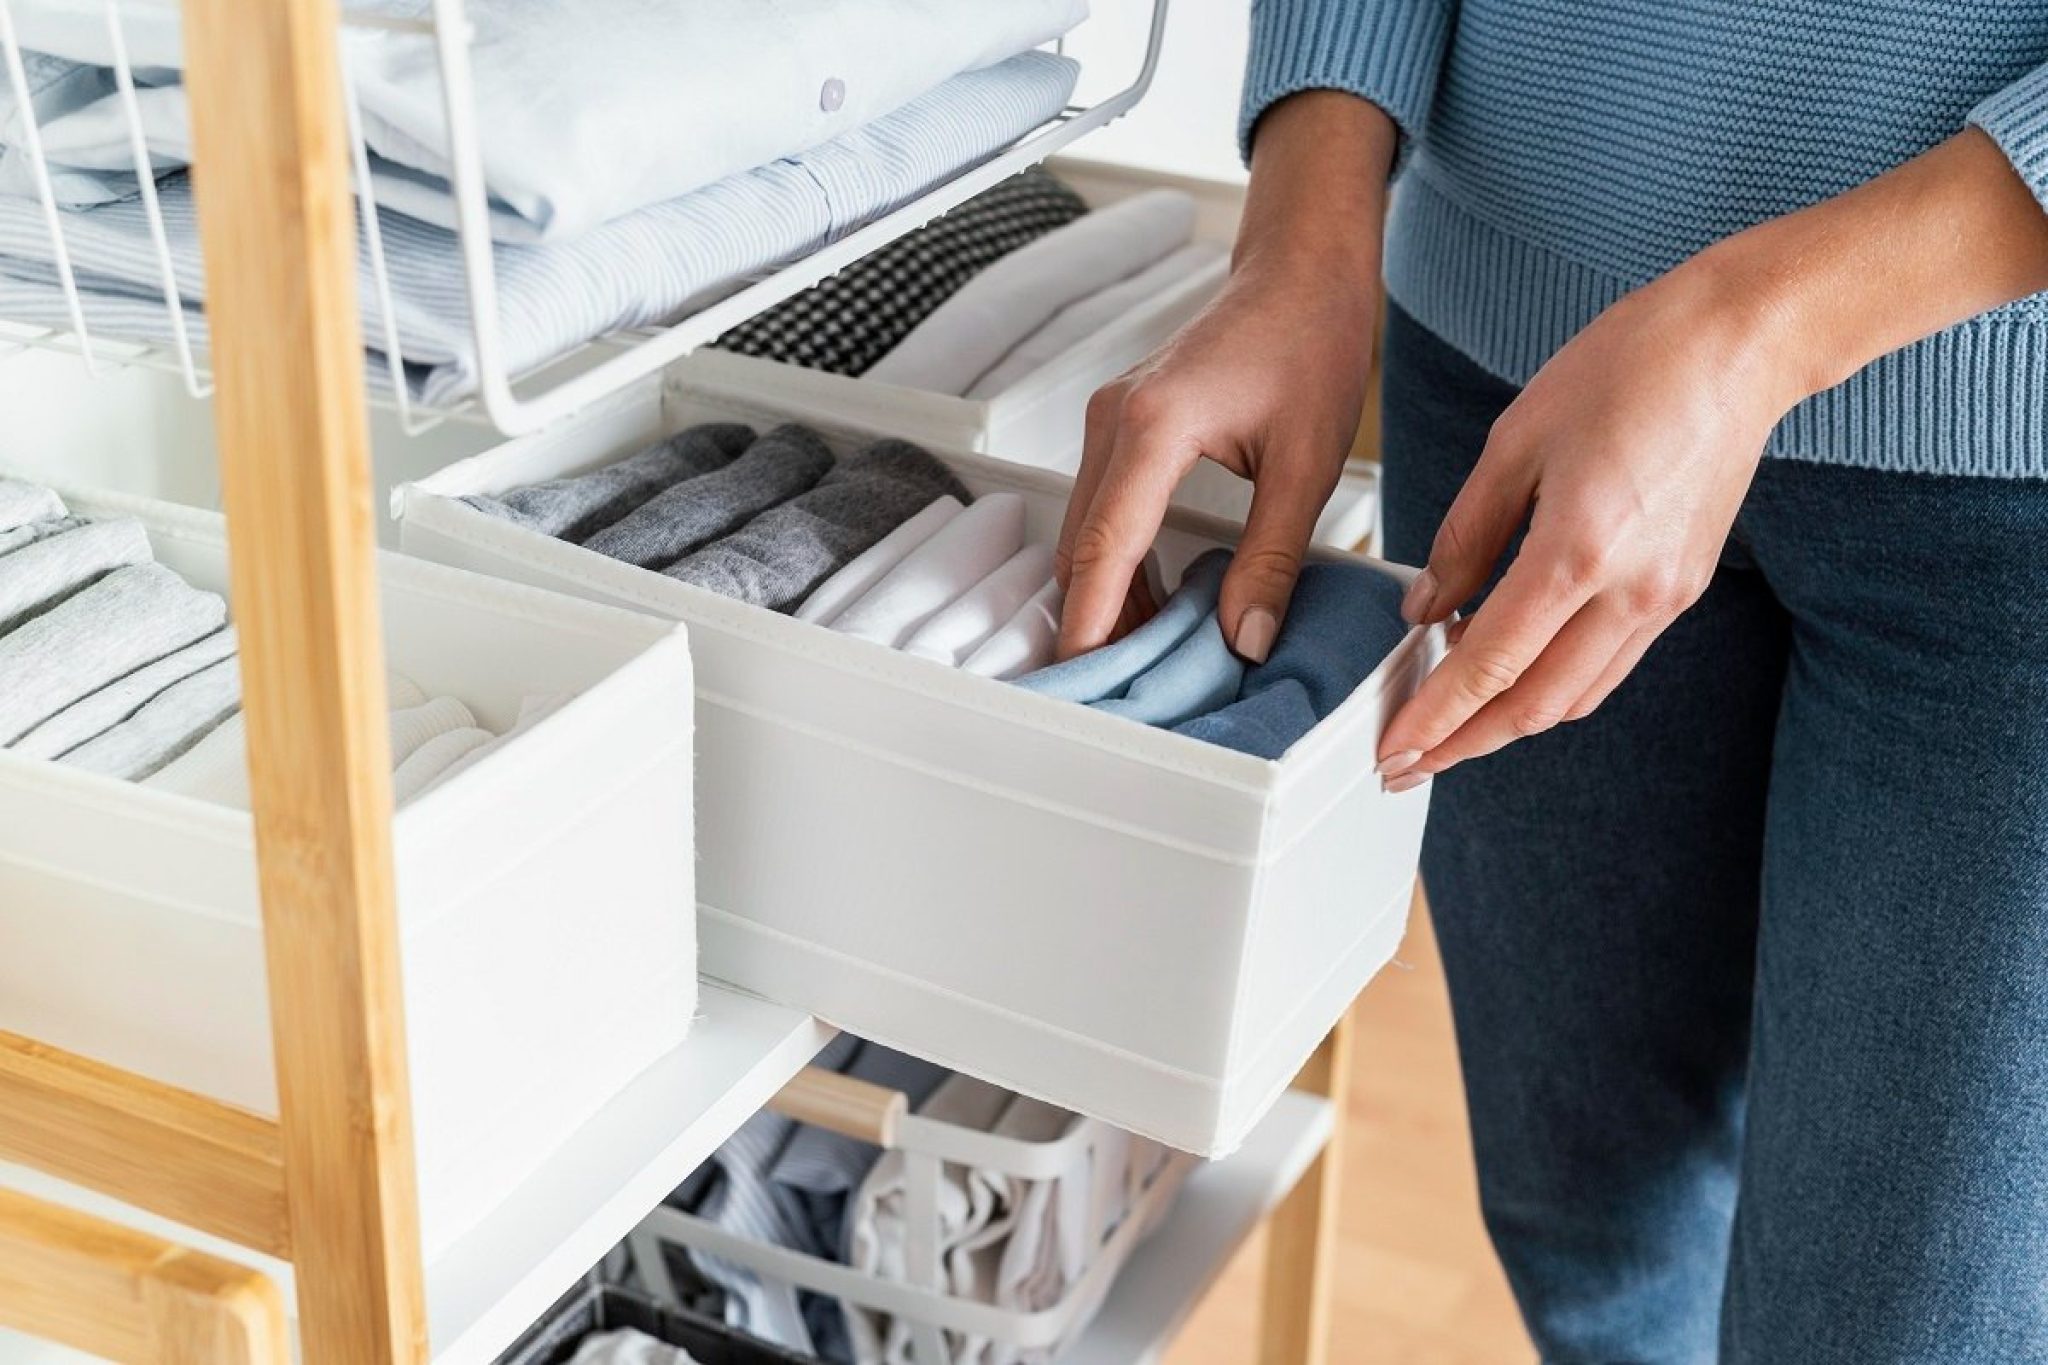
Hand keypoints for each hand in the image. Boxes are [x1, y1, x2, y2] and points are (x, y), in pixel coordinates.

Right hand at [1056, 258, 1377, 659]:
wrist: (1300, 276)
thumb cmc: (1309, 346)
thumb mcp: (1306, 465)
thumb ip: (1272, 558)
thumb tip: (1244, 638)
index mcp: (1153, 427)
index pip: (1104, 547)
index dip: (1091, 623)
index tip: (1088, 680)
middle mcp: (1113, 420)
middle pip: (1080, 548)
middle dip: (1094, 621)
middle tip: (1125, 688)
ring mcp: (1109, 420)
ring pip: (1085, 533)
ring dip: (1106, 594)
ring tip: (1145, 655)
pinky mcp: (1120, 425)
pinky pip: (1101, 509)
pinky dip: (1118, 561)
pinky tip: (1155, 600)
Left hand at [1376, 127, 2047, 789]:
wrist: (1740, 344)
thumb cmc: (1632, 367)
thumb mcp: (1514, 442)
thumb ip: (1464, 535)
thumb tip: (1427, 605)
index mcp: (1578, 551)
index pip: (1489, 666)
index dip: (1433, 719)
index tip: (1393, 752)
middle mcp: (1632, 592)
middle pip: (1534, 706)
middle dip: (1464, 744)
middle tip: (1407, 762)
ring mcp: (1666, 598)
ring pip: (1575, 697)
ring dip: (1509, 723)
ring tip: (1449, 728)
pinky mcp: (1682, 589)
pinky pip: (1607, 665)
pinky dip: (1552, 684)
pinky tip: (1510, 672)